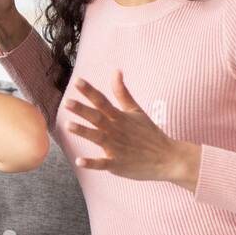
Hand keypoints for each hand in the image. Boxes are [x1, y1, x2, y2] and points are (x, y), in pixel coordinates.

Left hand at [64, 70, 200, 187]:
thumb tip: (116, 70)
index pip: (102, 101)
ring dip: (83, 131)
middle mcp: (116, 130)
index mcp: (119, 117)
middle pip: (97, 117)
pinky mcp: (118, 164)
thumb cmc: (149, 133)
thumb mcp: (136, 110)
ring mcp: (117, 147)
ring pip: (98, 137)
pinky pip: (103, 163)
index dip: (89, 91)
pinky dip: (92, 163)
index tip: (77, 81)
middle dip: (82, 109)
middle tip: (66, 102)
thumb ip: (122, 92)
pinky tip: (79, 161)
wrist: (168, 158)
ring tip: (68, 125)